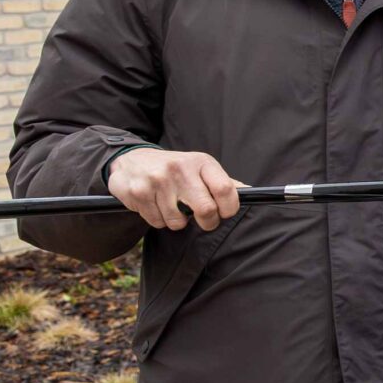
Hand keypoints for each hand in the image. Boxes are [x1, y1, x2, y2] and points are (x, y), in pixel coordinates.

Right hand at [107, 148, 242, 231]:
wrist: (131, 160)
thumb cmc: (175, 168)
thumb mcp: (200, 168)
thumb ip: (223, 182)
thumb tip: (251, 193)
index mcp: (201, 162)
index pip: (226, 189)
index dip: (229, 208)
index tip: (225, 213)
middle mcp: (180, 169)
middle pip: (206, 209)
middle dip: (208, 222)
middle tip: (205, 220)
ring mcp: (158, 180)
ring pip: (178, 221)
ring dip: (178, 222)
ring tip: (173, 208)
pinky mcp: (139, 192)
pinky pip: (157, 222)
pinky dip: (159, 220)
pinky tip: (156, 205)